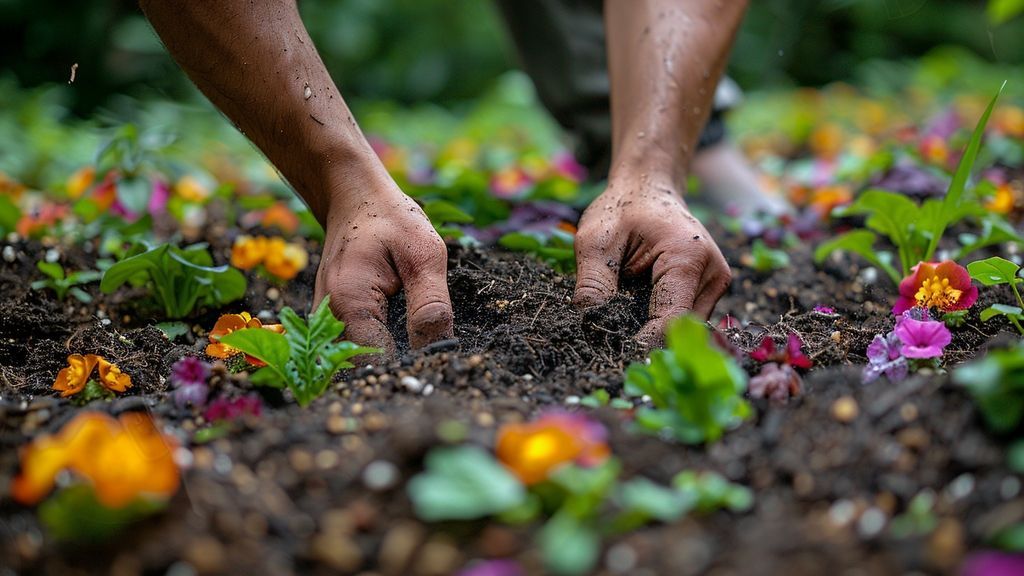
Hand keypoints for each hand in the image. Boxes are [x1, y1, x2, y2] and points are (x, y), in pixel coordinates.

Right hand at [313, 184, 453, 355]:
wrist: (355, 199)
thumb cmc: (391, 221)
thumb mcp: (424, 254)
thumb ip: (430, 305)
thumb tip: (439, 351)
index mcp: (349, 304)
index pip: (380, 362)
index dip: (411, 369)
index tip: (438, 368)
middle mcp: (326, 319)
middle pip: (364, 367)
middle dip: (399, 370)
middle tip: (433, 365)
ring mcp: (323, 323)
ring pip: (357, 362)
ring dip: (389, 362)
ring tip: (418, 351)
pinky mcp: (329, 323)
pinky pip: (354, 348)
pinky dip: (379, 349)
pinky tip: (401, 340)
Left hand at [573, 175, 730, 346]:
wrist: (647, 189)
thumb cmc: (621, 209)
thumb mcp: (594, 241)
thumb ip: (592, 284)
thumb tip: (590, 326)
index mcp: (688, 256)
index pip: (670, 320)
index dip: (640, 342)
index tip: (609, 350)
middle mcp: (713, 274)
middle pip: (679, 330)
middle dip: (644, 338)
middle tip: (608, 337)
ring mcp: (716, 284)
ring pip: (683, 329)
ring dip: (651, 330)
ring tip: (621, 316)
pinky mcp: (710, 291)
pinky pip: (683, 318)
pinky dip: (658, 320)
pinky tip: (637, 309)